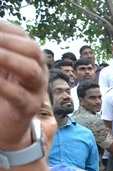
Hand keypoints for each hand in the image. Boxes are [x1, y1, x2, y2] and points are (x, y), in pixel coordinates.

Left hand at [0, 21, 47, 149]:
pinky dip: (4, 86)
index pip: (23, 38)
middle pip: (34, 51)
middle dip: (9, 41)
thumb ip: (1, 56)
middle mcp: (38, 74)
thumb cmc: (1, 94)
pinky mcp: (29, 110)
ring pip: (32, 71)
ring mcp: (36, 92)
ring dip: (9, 59)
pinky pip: (19, 96)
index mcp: (31, 60)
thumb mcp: (1, 70)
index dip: (6, 29)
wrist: (7, 128)